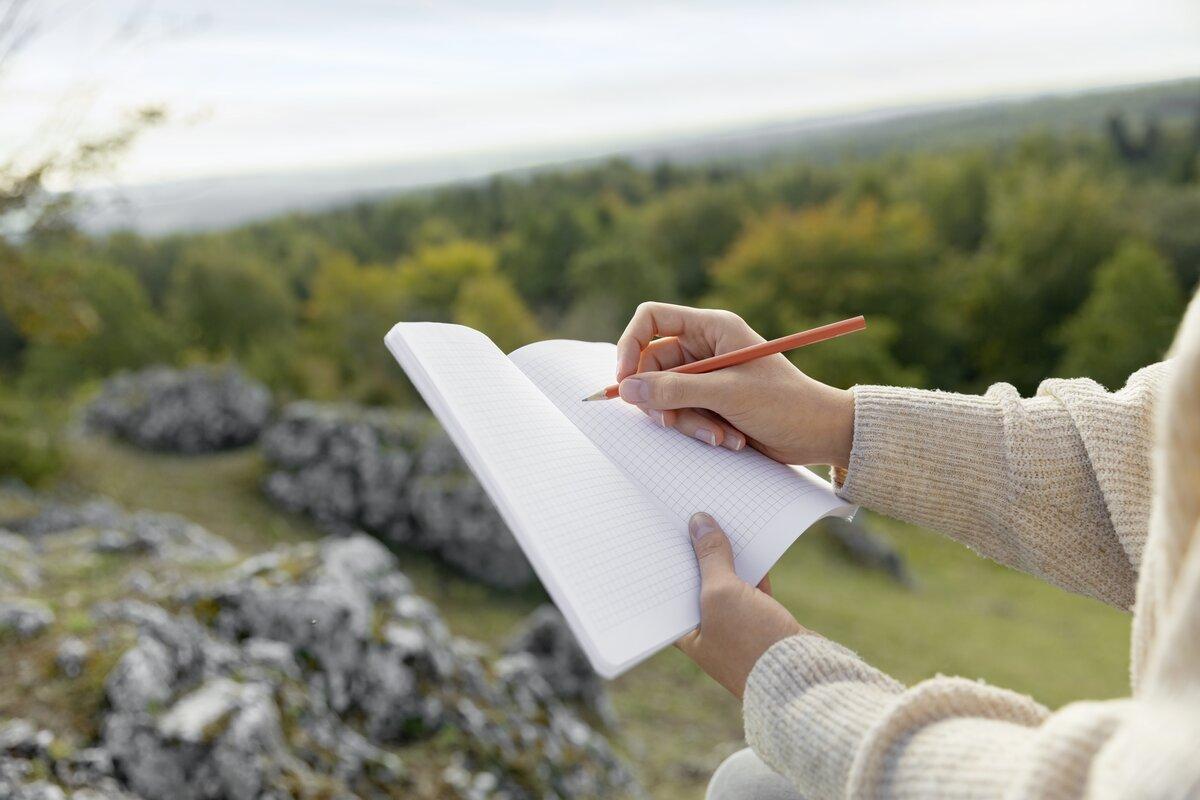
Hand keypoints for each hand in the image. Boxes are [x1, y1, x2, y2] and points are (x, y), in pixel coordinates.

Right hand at [615, 302, 853, 466]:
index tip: (625, 380)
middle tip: (671, 422)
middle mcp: (704, 347)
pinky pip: (681, 414)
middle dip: (662, 399)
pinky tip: (727, 439)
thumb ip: (674, 390)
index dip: (631, 345)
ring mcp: (705, 376)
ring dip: (685, 420)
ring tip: (718, 435)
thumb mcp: (726, 394)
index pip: (652, 319)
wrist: (819, 434)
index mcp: (712, 327)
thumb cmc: (783, 404)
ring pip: (664, 395)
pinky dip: (697, 430)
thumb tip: (627, 389)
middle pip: (651, 365)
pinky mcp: (709, 403)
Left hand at [676, 512, 806, 698]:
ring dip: (727, 559)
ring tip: (720, 524)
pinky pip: (751, 589)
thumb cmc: (751, 644)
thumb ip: (710, 556)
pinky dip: (752, 570)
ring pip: (727, 585)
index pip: (669, 592)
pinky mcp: (763, 624)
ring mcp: (736, 629)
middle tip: (692, 518)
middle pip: (698, 585)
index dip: (668, 562)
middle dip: (698, 554)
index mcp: (686, 635)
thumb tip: (699, 522)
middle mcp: (707, 633)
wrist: (802, 674)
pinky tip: (753, 546)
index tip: (665, 530)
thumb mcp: (722, 592)